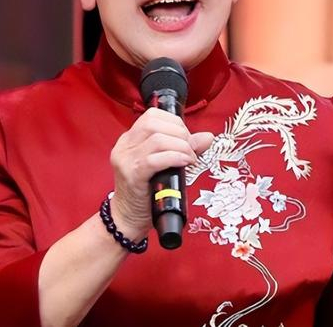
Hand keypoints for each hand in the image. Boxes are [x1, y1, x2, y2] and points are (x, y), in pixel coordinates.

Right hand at [109, 108, 212, 239]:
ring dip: (181, 146)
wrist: (129, 218)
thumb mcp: (164, 164)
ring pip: (156, 139)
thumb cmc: (147, 190)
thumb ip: (184, 147)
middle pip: (154, 123)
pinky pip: (154, 159)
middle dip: (179, 133)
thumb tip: (207, 136)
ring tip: (189, 158)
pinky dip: (175, 157)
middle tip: (190, 149)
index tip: (186, 137)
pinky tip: (185, 163)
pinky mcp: (132, 175)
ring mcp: (126, 159)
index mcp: (130, 138)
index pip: (152, 115)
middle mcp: (125, 145)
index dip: (174, 122)